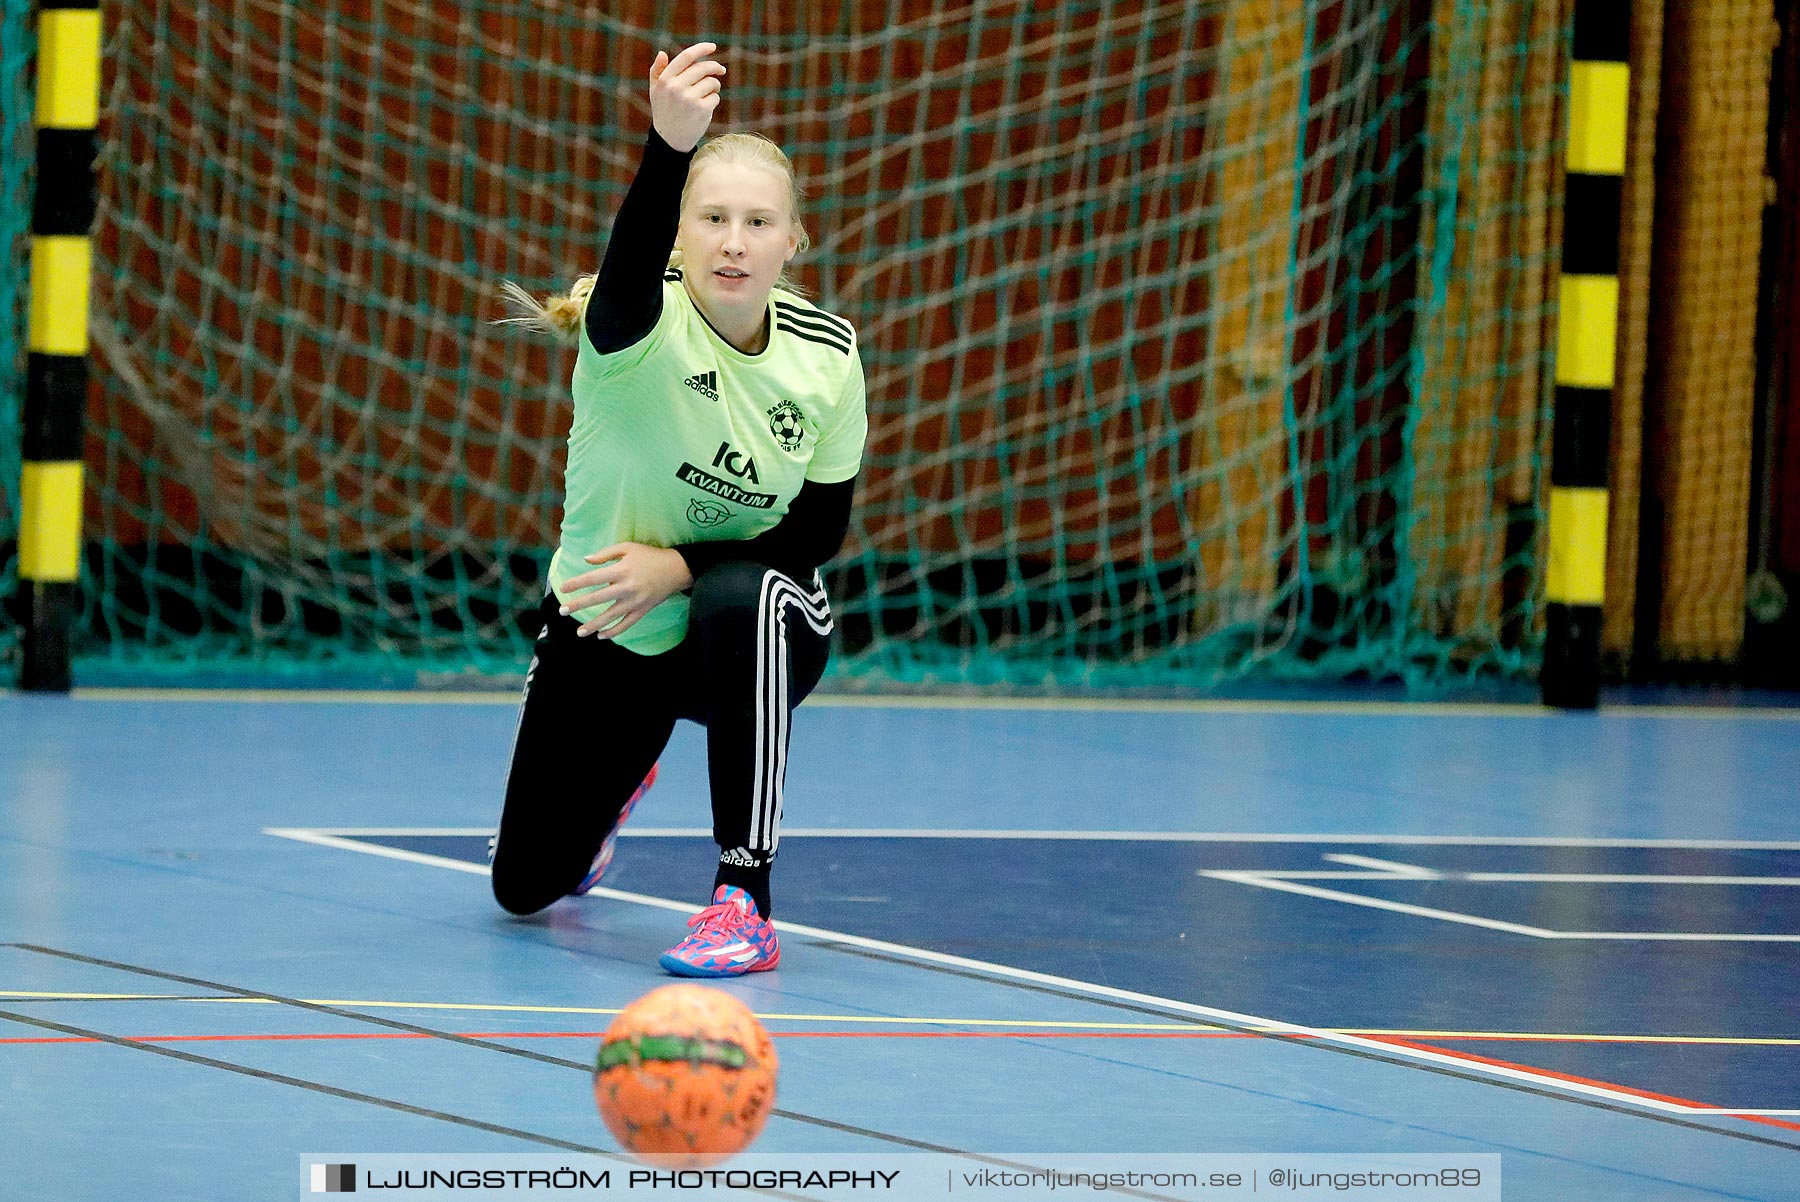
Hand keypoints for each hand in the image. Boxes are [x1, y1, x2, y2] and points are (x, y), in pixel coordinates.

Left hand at [558, 542, 694, 638]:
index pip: (593, 578)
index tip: (563, 588)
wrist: (676, 569)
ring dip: (593, 625)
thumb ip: (606, 553)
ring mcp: (635, 601)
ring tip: (579, 632)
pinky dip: (613, 632)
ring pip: (610, 617)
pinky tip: (601, 635)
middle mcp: (626, 587)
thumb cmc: (650, 556)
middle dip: (578, 605)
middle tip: (563, 611)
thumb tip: (586, 560)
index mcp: (621, 570)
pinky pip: (626, 624)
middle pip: (597, 599)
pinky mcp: (642, 610)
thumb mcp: (628, 548)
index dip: (576, 583)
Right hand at [649, 42, 724, 152]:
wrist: (670, 139)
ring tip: (710, 92)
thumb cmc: (664, 111)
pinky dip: (714, 100)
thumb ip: (657, 71)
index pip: (686, 56)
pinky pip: (715, 97)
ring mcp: (689, 98)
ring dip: (714, 86)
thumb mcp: (656, 91)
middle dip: (715, 67)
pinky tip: (706, 107)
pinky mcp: (701, 109)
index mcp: (665, 79)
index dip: (701, 49)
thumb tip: (662, 53)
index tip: (713, 46)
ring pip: (711, 82)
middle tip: (721, 70)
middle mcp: (676, 87)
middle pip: (703, 68)